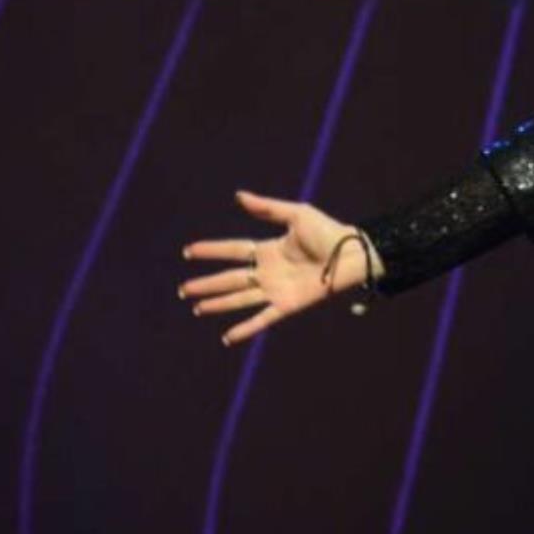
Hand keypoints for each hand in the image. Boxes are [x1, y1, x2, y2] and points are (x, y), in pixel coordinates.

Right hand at [177, 190, 372, 344]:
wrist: (350, 254)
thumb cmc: (328, 232)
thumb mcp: (297, 214)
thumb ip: (267, 207)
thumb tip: (238, 195)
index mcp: (269, 249)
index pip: (233, 250)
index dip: (211, 250)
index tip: (187, 251)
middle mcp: (268, 271)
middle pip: (230, 278)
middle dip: (207, 284)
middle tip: (183, 289)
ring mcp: (276, 289)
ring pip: (239, 298)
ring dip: (218, 303)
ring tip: (196, 308)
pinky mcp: (286, 305)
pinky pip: (261, 319)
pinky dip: (244, 329)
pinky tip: (226, 337)